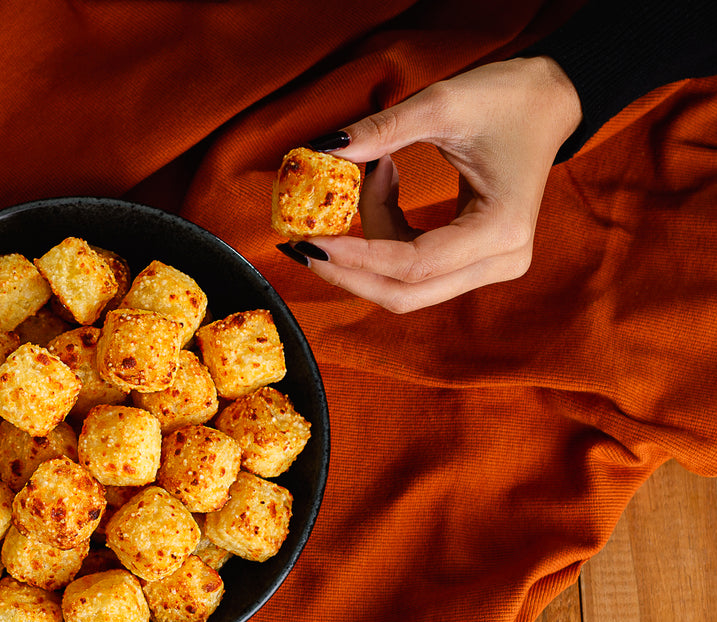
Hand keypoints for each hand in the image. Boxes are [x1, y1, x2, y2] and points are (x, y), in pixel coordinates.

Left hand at [283, 56, 581, 312]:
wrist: (550, 100)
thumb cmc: (507, 97)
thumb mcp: (442, 104)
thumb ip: (380, 131)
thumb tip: (322, 150)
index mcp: (501, 230)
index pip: (413, 265)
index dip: (355, 258)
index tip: (309, 241)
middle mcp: (501, 261)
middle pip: (405, 293)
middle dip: (348, 271)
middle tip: (303, 242)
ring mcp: (490, 266)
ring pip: (405, 284)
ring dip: (367, 245)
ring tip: (367, 176)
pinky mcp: (475, 261)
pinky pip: (413, 267)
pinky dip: (383, 237)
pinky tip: (382, 186)